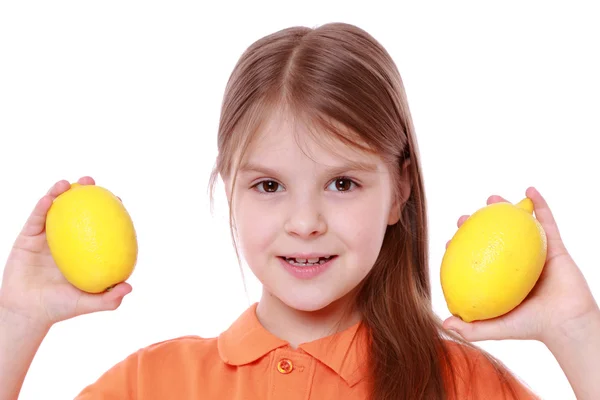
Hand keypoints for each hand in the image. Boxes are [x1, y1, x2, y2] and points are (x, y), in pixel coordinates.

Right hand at [0, 177, 131, 328]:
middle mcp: (67, 240)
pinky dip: (42, 207)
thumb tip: (129, 286)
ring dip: (61, 192)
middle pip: (78, 211)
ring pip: (55, 210)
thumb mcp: (87, 303)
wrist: (26, 312)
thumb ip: (108, 299)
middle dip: (86, 193)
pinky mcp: (27, 239)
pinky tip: (50, 198)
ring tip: (68, 183)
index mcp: (83, 249)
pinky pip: (36, 219)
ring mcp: (46, 238)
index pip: (99, 225)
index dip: (109, 210)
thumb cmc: (59, 308)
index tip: (118, 199)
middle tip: (92, 182)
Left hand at [442, 187, 598, 344]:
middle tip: (464, 217)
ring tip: (491, 198)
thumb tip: (445, 323)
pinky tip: (529, 190)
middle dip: (477, 224)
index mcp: (502, 279)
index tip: (450, 240)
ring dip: (505, 209)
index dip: (463, 247)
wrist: (567, 323)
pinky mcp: (555, 248)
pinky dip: (540, 204)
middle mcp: (517, 265)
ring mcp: (536, 254)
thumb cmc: (533, 327)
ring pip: (518, 226)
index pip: (478, 259)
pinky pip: (547, 222)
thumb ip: (472, 328)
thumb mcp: (497, 327)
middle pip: (495, 238)